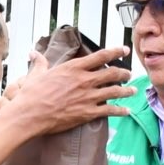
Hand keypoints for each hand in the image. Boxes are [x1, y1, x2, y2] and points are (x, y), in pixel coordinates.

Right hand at [1, 46, 132, 134]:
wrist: (30, 114)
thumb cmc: (32, 94)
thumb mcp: (36, 74)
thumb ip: (40, 63)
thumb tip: (33, 53)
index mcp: (74, 68)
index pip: (101, 56)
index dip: (116, 51)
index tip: (124, 50)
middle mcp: (85, 80)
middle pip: (113, 73)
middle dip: (124, 73)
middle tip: (129, 74)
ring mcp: (88, 97)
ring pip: (115, 91)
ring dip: (127, 91)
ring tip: (133, 91)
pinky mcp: (88, 112)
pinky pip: (110, 111)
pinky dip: (120, 110)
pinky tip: (126, 111)